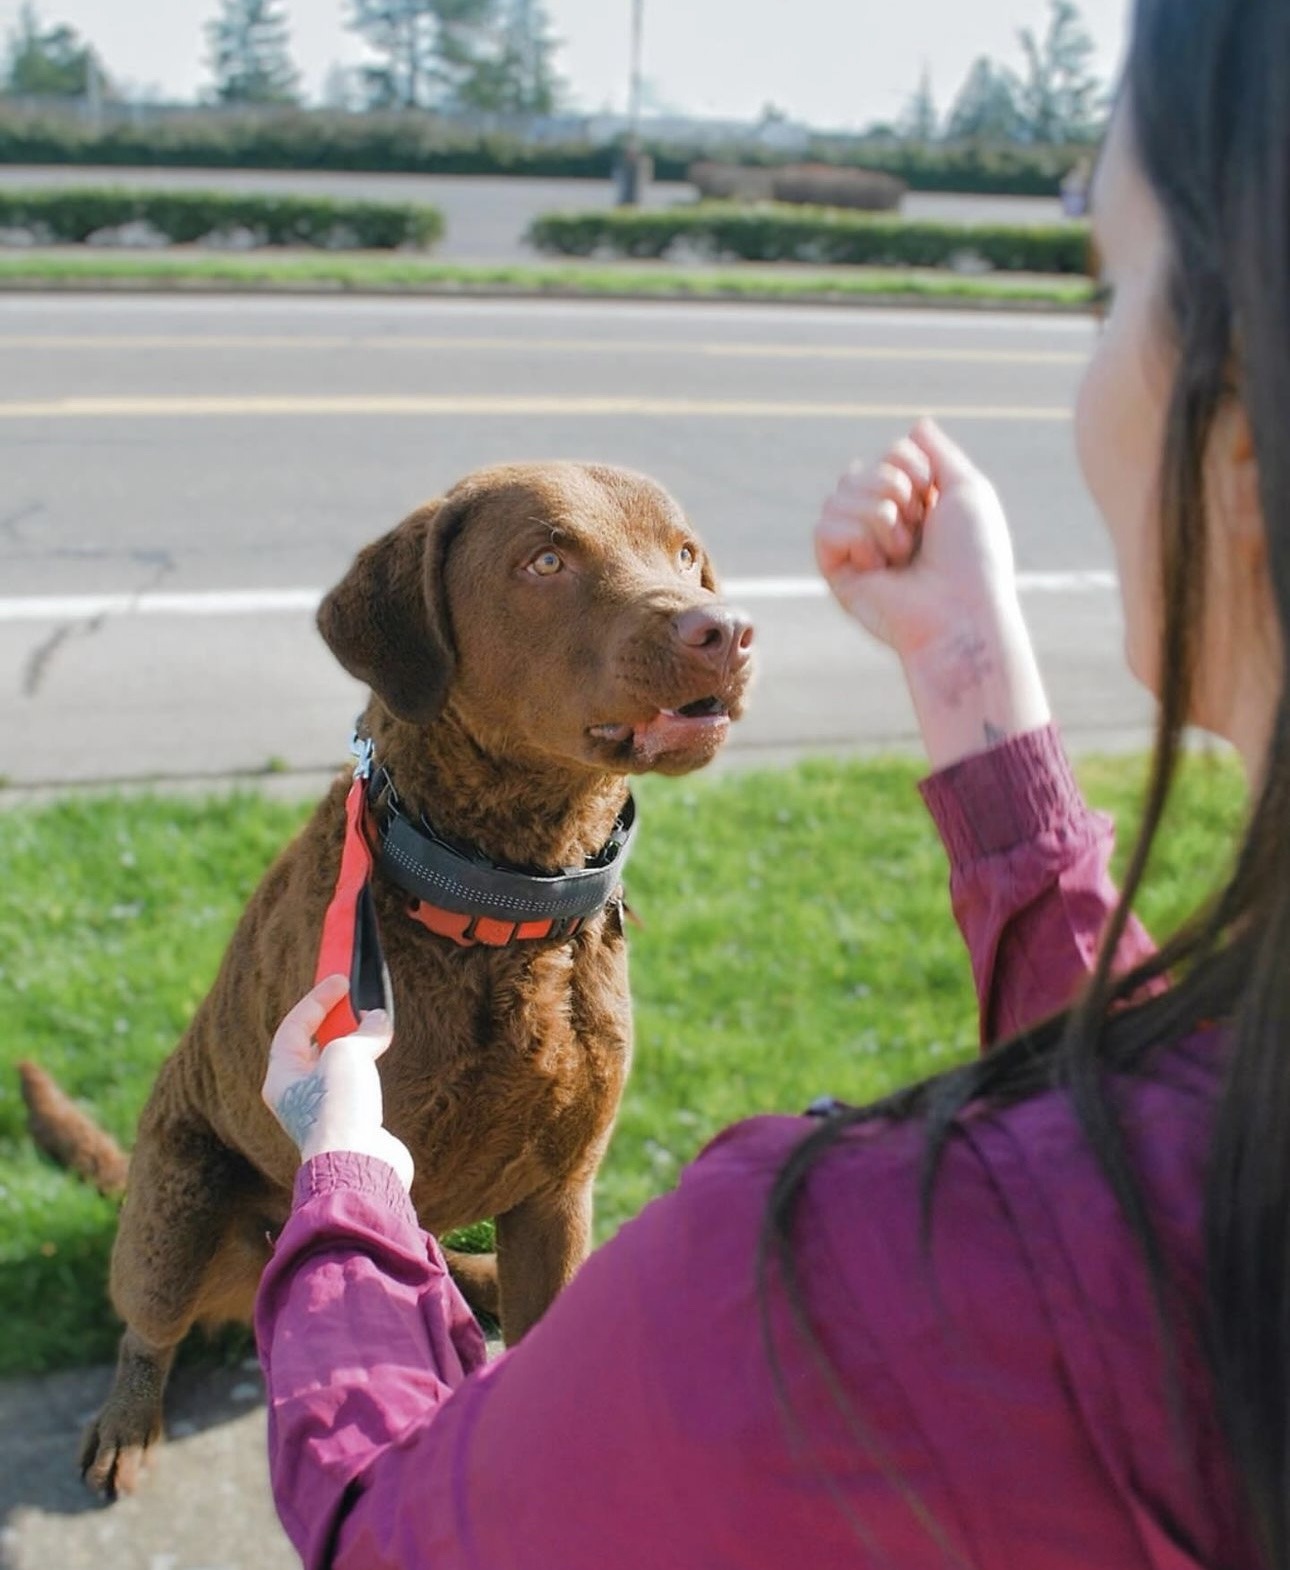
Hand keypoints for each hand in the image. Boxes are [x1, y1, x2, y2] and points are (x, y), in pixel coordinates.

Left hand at [263, 975, 413, 1190]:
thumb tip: (378, 1020)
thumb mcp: (346, 1055)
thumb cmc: (339, 1108)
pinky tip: (381, 1060)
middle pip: (312, 1047)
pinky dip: (367, 1067)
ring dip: (353, 1045)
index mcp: (282, 1077)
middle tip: (355, 1002)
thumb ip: (362, 1032)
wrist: (359, 1163)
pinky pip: (355, 1085)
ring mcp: (322, 1111)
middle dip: (333, 1022)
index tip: (341, 979)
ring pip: (335, 1067)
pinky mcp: (349, 1122)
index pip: (294, 1026)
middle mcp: (297, 1095)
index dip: (317, 1000)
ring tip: (372, 1027)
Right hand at [815, 419, 1019, 658]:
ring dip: (880, 518)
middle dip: (893, 490)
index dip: (911, 469)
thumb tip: (917, 425)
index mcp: (913, 503)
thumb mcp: (967, 490)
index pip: (890, 455)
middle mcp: (882, 522)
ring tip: (902, 553)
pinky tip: (878, 567)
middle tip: (918, 530)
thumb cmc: (973, 557)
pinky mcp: (836, 571)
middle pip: (860, 469)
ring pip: (840, 493)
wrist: (960, 611)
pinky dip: (858, 539)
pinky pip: (825, 526)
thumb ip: (940, 453)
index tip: (934, 501)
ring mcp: (857, 546)